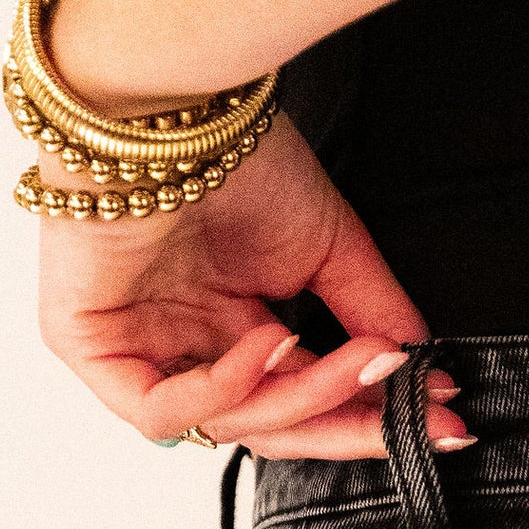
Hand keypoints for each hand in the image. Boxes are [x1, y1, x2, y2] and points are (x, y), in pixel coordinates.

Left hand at [34, 114, 471, 458]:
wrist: (163, 102)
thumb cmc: (230, 153)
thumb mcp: (325, 245)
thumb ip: (370, 310)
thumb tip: (418, 363)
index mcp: (229, 325)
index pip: (298, 398)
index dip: (367, 415)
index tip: (437, 421)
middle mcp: (183, 344)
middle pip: (269, 426)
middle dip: (347, 425)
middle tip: (413, 418)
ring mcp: (135, 350)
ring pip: (228, 423)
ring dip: (304, 398)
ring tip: (355, 358)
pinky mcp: (90, 347)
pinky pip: (164, 410)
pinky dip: (229, 388)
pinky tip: (273, 344)